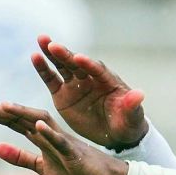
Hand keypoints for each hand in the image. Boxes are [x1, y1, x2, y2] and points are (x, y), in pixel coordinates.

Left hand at [0, 101, 127, 174]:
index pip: (14, 122)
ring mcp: (63, 142)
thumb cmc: (76, 171)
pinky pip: (62, 141)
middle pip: (22, 117)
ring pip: (41, 123)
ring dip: (23, 113)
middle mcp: (50, 134)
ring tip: (4, 105)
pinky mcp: (75, 153)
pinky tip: (38, 125)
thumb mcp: (42, 166)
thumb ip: (21, 157)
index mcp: (42, 137)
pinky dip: (50, 133)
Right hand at [32, 35, 147, 149]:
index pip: (98, 70)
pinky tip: (35, 57)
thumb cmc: (127, 123)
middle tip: (54, 45)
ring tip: (42, 40)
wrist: (115, 134)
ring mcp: (76, 84)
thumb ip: (132, 106)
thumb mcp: (132, 118)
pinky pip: (51, 79)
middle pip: (77, 64)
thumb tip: (139, 94)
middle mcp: (91, 78)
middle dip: (67, 55)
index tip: (80, 58)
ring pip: (63, 66)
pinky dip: (43, 69)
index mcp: (108, 81)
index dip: (89, 64)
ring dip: (52, 54)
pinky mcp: (63, 94)